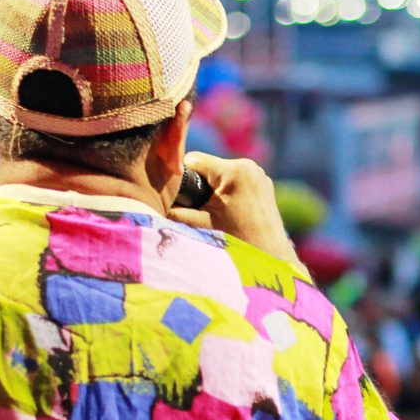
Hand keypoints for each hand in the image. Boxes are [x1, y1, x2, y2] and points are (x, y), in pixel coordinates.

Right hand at [168, 152, 300, 266]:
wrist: (271, 260)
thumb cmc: (237, 243)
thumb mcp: (200, 225)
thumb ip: (175, 211)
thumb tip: (147, 203)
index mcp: (234, 170)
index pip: (193, 160)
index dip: (182, 177)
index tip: (180, 195)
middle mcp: (250, 166)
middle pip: (208, 167)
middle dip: (199, 185)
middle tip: (198, 209)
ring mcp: (260, 175)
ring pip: (222, 175)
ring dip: (214, 189)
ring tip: (214, 212)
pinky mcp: (265, 185)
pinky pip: (237, 182)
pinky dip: (229, 193)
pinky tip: (229, 212)